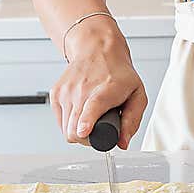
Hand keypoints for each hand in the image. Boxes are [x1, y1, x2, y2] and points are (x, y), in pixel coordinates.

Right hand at [50, 23, 146, 149]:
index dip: (86, 121)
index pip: (92, 107)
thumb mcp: (137, 94)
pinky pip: (59, 122)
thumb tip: (123, 143)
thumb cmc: (118, 73)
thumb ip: (133, 120)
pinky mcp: (56, 93)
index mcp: (106, 90)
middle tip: (98, 130)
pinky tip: (80, 113)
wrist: (97, 49)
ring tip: (90, 120)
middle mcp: (82, 89)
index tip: (83, 130)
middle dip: (88, 140)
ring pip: (66, 130)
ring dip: (78, 132)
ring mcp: (67, 91)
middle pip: (75, 129)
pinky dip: (69, 123)